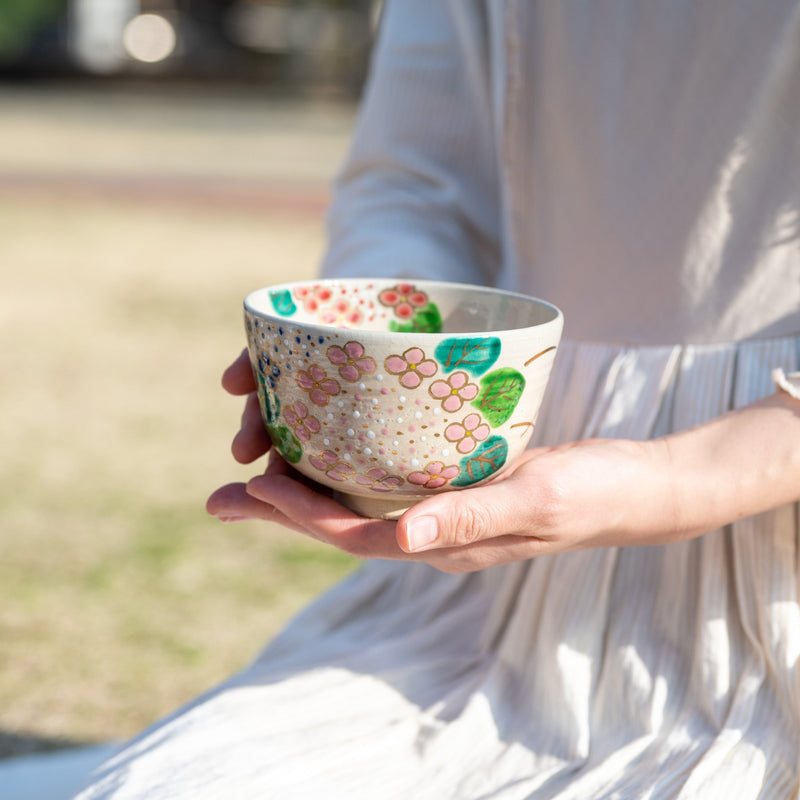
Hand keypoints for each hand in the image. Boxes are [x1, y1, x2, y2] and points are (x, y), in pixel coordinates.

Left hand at [208, 352, 799, 572]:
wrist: (635, 487)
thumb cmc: (595, 493)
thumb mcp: (538, 500)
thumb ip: (473, 516)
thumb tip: (402, 538)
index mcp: (444, 543)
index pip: (353, 533)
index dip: (298, 513)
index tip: (251, 485)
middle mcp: (432, 531)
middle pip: (340, 522)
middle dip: (280, 508)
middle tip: (222, 489)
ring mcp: (442, 509)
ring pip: (357, 501)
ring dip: (305, 487)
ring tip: (255, 465)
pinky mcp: (455, 483)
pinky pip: (385, 479)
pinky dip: (346, 465)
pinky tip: (329, 444)